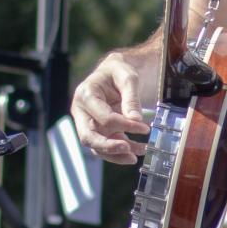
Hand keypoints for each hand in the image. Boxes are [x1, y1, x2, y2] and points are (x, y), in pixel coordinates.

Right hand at [70, 44, 160, 163]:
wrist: (115, 73)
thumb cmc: (119, 71)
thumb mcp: (128, 77)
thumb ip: (131, 97)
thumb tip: (136, 119)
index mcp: (85, 95)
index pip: (104, 118)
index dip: (125, 125)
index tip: (145, 128)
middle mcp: (81, 111)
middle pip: (89, 137)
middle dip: (109, 147)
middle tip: (131, 153)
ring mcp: (87, 123)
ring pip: (96, 147)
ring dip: (116, 154)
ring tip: (138, 155)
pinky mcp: (96, 131)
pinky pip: (104, 147)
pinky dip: (119, 153)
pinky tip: (136, 151)